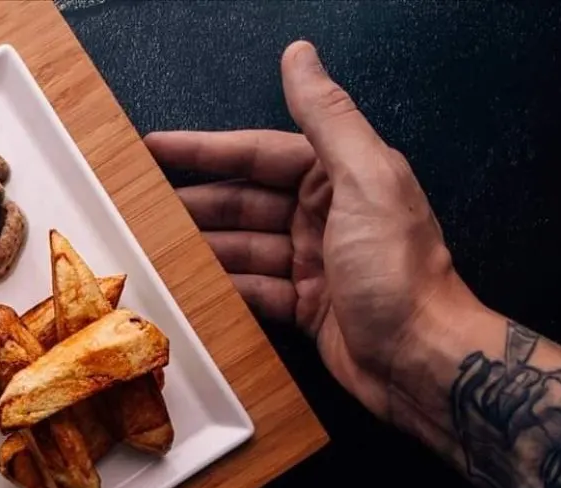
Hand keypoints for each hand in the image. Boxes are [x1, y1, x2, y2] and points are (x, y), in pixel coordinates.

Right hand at [146, 40, 477, 428]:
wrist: (421, 358)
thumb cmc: (400, 270)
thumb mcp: (366, 180)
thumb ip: (328, 117)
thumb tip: (299, 55)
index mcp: (340, 177)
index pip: (259, 153)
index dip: (205, 149)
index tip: (156, 146)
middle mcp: (325, 215)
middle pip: (243, 201)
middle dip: (193, 201)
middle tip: (139, 205)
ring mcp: (314, 263)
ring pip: (242, 246)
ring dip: (200, 246)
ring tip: (152, 247)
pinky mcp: (305, 307)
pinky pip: (252, 288)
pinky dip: (221, 287)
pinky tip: (188, 287)